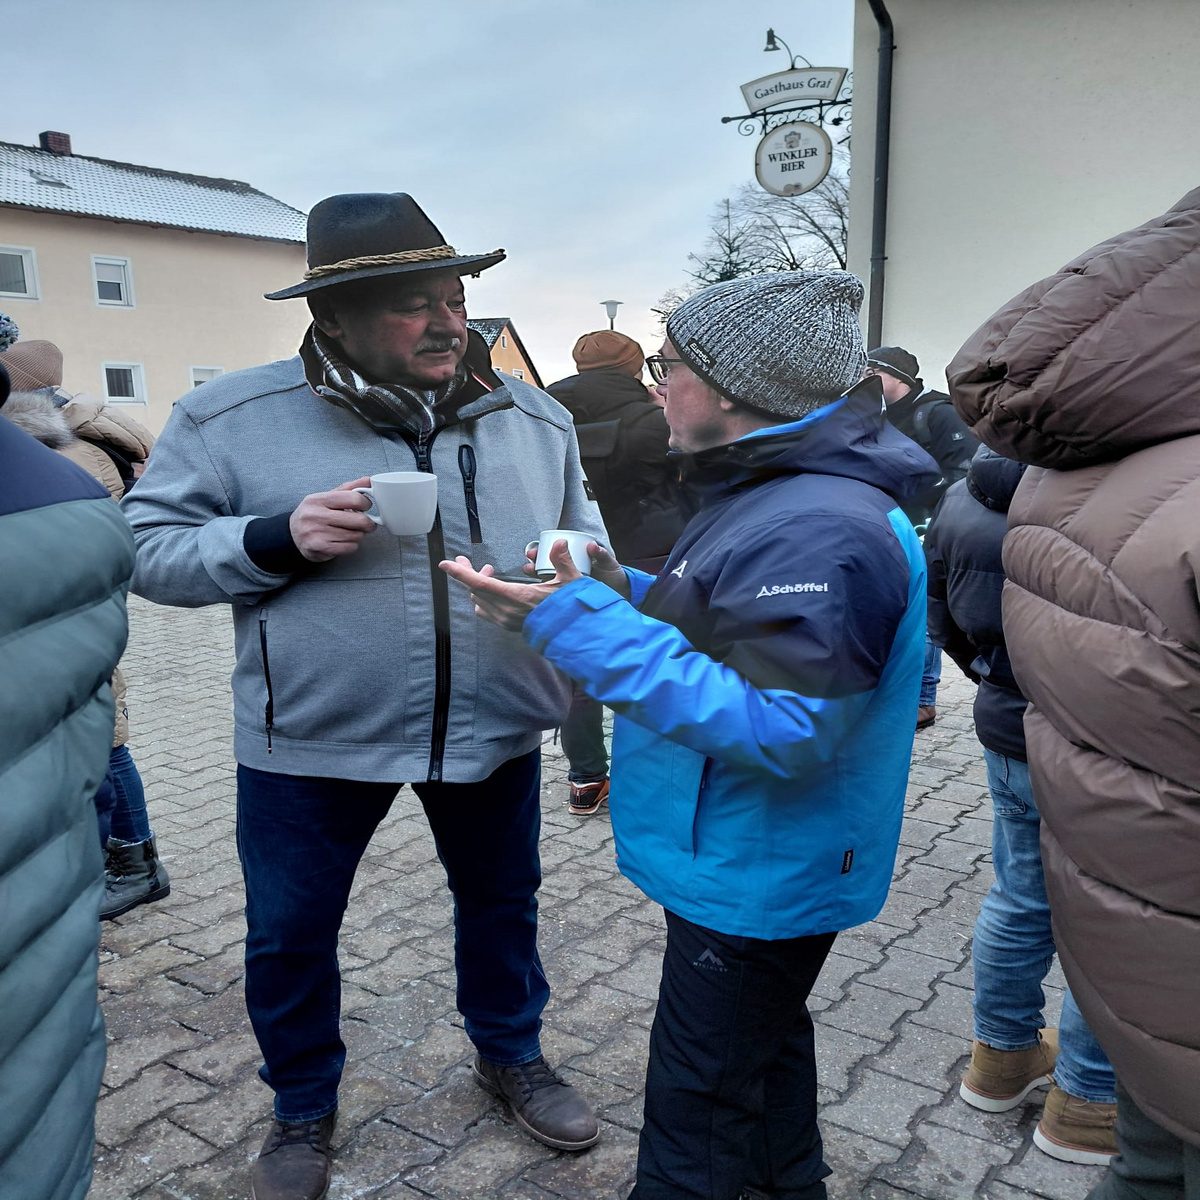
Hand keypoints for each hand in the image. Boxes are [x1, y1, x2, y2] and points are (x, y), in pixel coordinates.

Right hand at [289, 477, 375, 562]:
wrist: (292, 535)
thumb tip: (369, 480)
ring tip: (351, 531)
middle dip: (368, 522)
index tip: (366, 506)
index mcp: (318, 500)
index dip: (366, 503)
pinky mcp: (321, 548)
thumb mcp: (327, 497)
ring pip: (356, 535)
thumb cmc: (314, 514)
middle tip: (367, 523)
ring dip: (358, 534)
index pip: (353, 498)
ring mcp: (317, 533)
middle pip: (359, 520)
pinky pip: (350, 547)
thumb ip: (348, 488)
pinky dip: (352, 545)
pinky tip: (344, 541)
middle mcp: (316, 515)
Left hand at [441, 538, 625, 629]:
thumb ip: (562, 561)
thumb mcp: (571, 582)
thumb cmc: (570, 608)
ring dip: (477, 586)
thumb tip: (560, 543)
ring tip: (487, 573)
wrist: (572, 635)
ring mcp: (505, 621)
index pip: (481, 585)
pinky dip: (482, 598)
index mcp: (517, 598)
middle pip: (475, 590)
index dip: (461, 573)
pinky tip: (492, 590)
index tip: (445, 564)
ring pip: (478, 601)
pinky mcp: (507, 626)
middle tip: (465, 559)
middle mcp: (507, 611)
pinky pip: (484, 611)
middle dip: (467, 574)